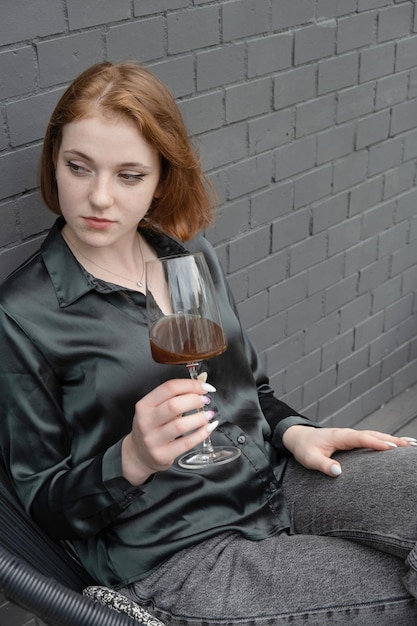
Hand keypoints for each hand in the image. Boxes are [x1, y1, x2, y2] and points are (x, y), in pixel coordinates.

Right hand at [121, 378, 216, 483]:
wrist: (139, 455)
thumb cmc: (152, 428)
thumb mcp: (155, 410)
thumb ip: (176, 397)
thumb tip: (201, 384)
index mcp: (145, 405)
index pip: (169, 388)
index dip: (191, 385)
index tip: (204, 387)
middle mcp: (146, 421)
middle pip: (174, 405)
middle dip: (195, 400)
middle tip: (205, 401)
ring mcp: (153, 439)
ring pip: (180, 425)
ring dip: (200, 418)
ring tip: (208, 415)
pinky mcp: (162, 454)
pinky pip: (186, 443)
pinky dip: (201, 434)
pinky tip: (208, 428)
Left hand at [282, 425, 410, 476]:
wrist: (299, 438)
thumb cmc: (304, 448)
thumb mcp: (309, 459)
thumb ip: (323, 465)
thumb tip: (337, 472)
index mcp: (340, 436)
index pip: (361, 438)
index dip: (376, 443)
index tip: (392, 448)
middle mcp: (348, 434)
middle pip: (373, 435)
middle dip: (392, 440)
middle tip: (410, 447)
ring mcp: (351, 436)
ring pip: (375, 436)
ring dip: (392, 440)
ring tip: (410, 446)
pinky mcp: (353, 440)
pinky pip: (372, 439)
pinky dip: (385, 441)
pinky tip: (396, 446)